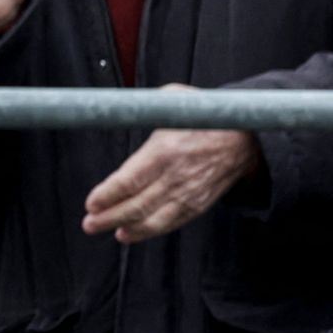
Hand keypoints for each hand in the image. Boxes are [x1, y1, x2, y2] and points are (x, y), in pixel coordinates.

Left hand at [84, 87, 259, 242]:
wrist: (243, 140)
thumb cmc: (203, 116)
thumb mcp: (175, 99)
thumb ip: (146, 106)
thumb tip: (117, 106)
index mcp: (165, 150)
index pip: (130, 179)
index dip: (108, 194)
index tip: (91, 202)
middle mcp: (175, 176)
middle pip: (136, 205)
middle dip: (108, 216)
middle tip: (89, 223)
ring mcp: (187, 194)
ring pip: (151, 220)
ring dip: (125, 228)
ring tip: (102, 229)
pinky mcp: (196, 206)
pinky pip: (168, 224)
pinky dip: (146, 232)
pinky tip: (127, 233)